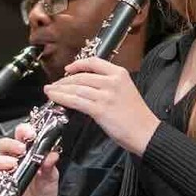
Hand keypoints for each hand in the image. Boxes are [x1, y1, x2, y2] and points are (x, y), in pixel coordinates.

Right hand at [0, 123, 59, 195]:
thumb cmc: (46, 191)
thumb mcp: (52, 177)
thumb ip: (50, 166)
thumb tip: (52, 155)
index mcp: (28, 152)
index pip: (22, 134)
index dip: (23, 131)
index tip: (30, 134)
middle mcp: (15, 159)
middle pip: (5, 144)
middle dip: (11, 144)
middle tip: (21, 150)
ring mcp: (6, 171)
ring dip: (4, 161)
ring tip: (13, 167)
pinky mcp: (0, 183)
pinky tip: (0, 177)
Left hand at [45, 57, 159, 154]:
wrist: (146, 133)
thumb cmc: (136, 116)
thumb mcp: (125, 90)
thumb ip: (108, 84)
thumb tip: (85, 85)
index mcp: (120, 74)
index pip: (94, 62)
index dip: (77, 64)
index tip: (67, 69)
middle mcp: (112, 81)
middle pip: (81, 76)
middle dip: (64, 81)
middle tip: (53, 85)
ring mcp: (106, 95)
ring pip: (76, 88)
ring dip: (59, 90)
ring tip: (49, 91)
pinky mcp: (100, 109)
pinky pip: (76, 101)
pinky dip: (62, 99)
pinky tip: (55, 98)